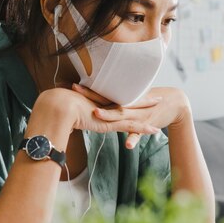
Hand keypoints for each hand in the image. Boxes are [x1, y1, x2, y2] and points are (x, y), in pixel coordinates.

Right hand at [35, 88, 160, 136]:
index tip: (137, 92)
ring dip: (149, 110)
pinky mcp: (112, 123)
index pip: (118, 96)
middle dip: (145, 99)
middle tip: (158, 96)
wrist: (61, 106)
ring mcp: (112, 113)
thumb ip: (74, 110)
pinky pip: (132, 127)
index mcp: (100, 100)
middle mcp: (108, 104)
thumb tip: (70, 111)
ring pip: (136, 112)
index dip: (129, 94)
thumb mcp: (69, 108)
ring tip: (162, 107)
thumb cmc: (61, 107)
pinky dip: (144, 129)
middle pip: (131, 100)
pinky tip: (155, 130)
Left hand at [71, 84, 190, 148]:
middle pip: (107, 101)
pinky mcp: (147, 124)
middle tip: (75, 90)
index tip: (71, 85)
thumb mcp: (132, 103)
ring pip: (121, 115)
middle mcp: (128, 105)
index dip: (88, 90)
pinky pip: (139, 132)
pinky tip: (128, 145)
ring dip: (110, 115)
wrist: (175, 102)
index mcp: (123, 100)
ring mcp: (137, 115)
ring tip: (97, 115)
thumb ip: (117, 104)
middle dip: (91, 97)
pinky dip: (134, 137)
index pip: (103, 94)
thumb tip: (98, 105)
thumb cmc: (150, 103)